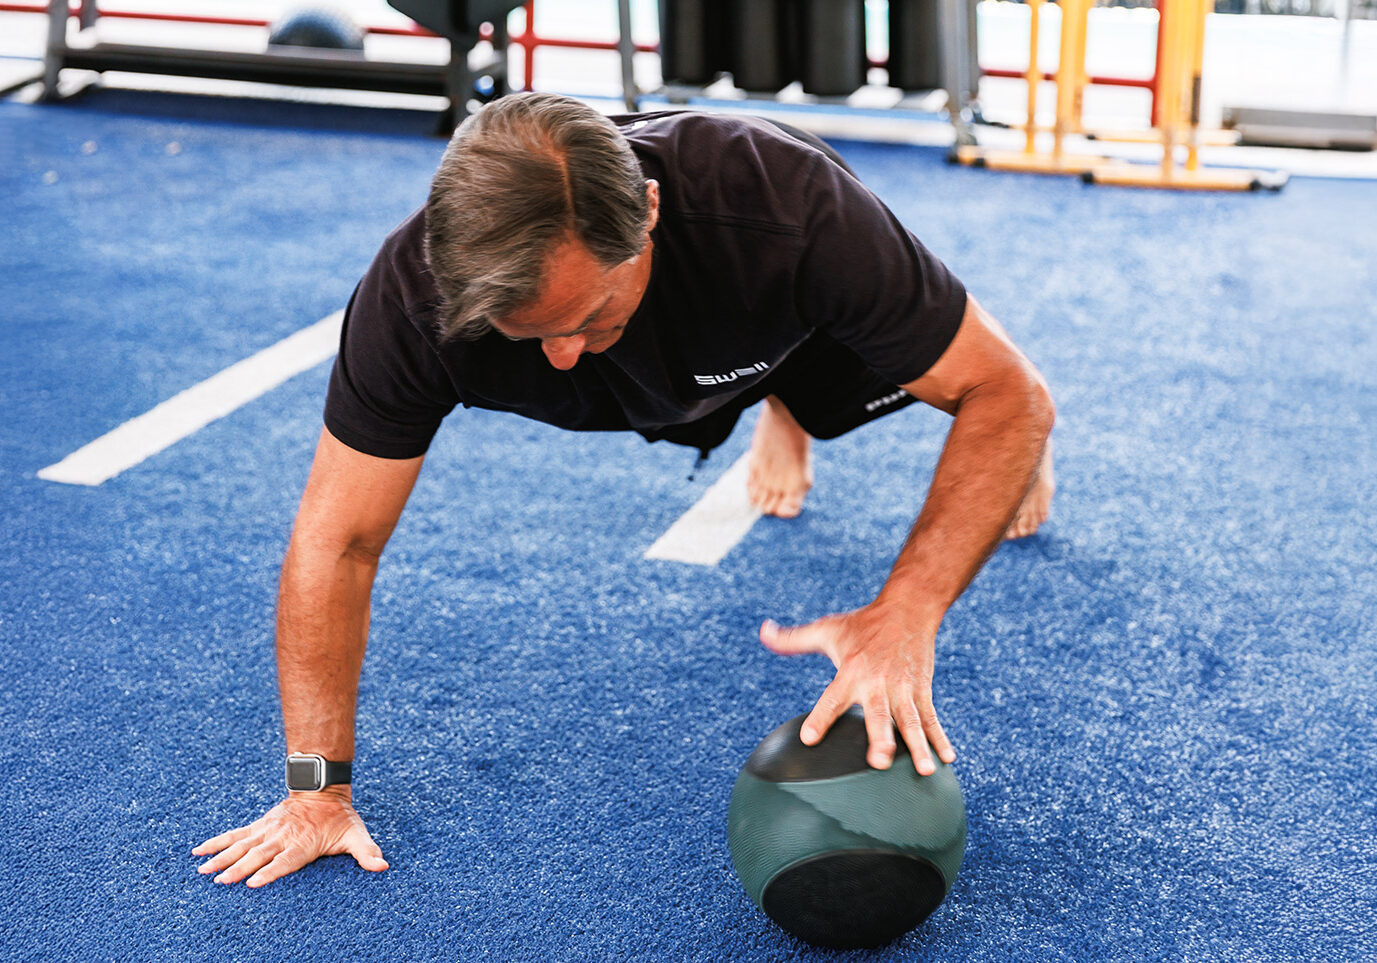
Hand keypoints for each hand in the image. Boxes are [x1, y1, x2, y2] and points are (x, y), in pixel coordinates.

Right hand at [193, 789, 388, 887]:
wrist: (323, 790)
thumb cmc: (340, 819)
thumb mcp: (356, 834)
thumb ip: (366, 851)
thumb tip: (382, 866)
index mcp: (304, 843)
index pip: (285, 860)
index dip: (270, 871)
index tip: (252, 883)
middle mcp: (283, 837)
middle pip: (259, 855)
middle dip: (239, 869)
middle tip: (221, 881)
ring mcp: (269, 830)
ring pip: (243, 845)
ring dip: (223, 858)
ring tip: (203, 871)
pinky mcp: (260, 826)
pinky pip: (235, 834)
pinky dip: (217, 842)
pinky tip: (199, 851)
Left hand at [760, 602, 955, 774]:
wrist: (908, 607)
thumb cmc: (862, 624)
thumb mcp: (826, 629)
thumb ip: (793, 639)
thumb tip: (763, 632)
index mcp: (851, 671)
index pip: (831, 699)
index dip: (820, 718)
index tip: (809, 738)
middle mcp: (878, 683)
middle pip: (878, 715)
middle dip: (880, 738)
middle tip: (879, 761)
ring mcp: (903, 688)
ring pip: (911, 721)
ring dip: (917, 746)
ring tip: (924, 769)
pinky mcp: (922, 690)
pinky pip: (932, 718)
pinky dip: (940, 738)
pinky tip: (947, 759)